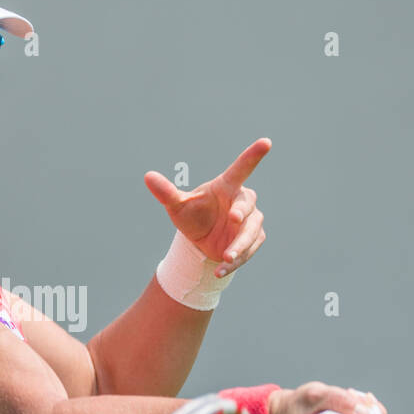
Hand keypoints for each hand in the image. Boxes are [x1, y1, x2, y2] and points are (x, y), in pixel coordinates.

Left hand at [144, 137, 271, 277]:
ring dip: (240, 244)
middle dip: (242, 213)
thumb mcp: (177, 207)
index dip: (253, 156)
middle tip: (234, 219)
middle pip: (248, 206)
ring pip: (251, 231)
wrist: (200, 242)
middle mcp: (242, 201)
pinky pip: (248, 251)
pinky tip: (219, 271)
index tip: (266, 142)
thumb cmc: (192, 216)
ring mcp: (251, 221)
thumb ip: (166, 192)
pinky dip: (234, 262)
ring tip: (225, 257)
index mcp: (226, 187)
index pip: (241, 169)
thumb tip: (147, 176)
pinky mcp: (254, 240)